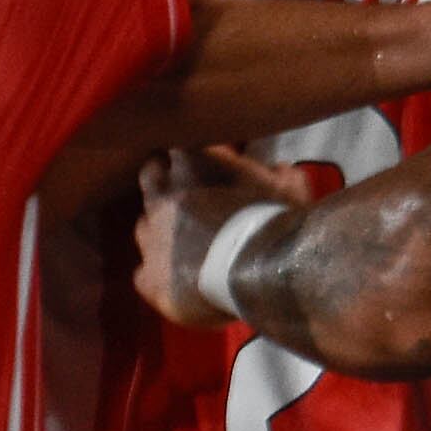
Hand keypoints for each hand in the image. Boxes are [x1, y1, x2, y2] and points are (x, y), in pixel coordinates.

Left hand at [133, 150, 306, 326]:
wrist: (264, 270)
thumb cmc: (277, 220)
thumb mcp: (288, 188)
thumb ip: (281, 175)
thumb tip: (282, 171)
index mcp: (192, 163)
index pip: (178, 148)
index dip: (189, 159)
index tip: (203, 169)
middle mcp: (163, 194)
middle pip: (150, 176)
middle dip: (163, 184)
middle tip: (185, 199)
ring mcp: (152, 236)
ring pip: (143, 226)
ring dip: (159, 231)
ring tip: (182, 245)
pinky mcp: (150, 277)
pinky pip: (142, 274)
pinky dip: (156, 276)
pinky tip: (176, 283)